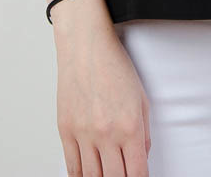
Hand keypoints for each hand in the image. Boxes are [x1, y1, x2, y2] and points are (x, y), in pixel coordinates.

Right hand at [56, 25, 150, 176]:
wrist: (86, 46)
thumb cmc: (114, 66)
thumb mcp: (141, 99)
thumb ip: (144, 133)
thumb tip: (141, 159)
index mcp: (129, 126)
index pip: (137, 173)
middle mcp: (106, 133)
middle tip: (123, 176)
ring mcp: (84, 133)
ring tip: (107, 174)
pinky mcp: (65, 130)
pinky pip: (72, 166)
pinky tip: (87, 175)